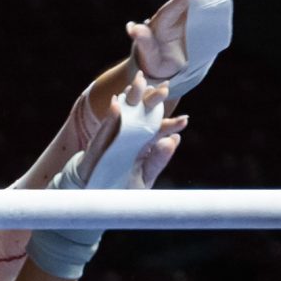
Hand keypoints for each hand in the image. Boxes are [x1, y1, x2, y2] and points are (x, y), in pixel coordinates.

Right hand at [79, 72, 187, 189]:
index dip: (170, 124)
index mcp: (142, 146)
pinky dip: (109, 118)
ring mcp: (110, 140)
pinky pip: (103, 131)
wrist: (96, 197)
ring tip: (139, 83)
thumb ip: (158, 160)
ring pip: (122, 115)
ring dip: (130, 99)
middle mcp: (127, 139)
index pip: (157, 131)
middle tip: (165, 88)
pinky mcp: (96, 146)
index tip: (184, 120)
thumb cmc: (121, 186)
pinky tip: (115, 104)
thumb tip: (174, 140)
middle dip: (152, 100)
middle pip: (141, 116)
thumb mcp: (145, 177)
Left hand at [128, 0, 235, 81]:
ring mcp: (188, 9)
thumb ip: (143, 41)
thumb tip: (132, 28)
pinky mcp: (200, 11)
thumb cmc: (154, 60)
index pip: (171, 9)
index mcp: (162, 21)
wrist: (162, 62)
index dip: (180, 0)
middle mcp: (175, 10)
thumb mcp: (148, 54)